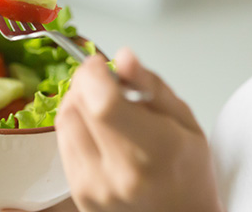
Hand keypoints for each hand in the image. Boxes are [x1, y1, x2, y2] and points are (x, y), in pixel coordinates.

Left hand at [55, 48, 221, 211]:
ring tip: (102, 105)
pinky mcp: (78, 194)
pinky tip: (97, 130)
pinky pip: (63, 143)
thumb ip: (152, 86)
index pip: (103, 103)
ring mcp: (94, 186)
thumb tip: (123, 57)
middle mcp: (119, 173)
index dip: (93, 74)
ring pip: (64, 122)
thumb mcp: (185, 121)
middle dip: (86, 82)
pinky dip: (75, 126)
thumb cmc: (188, 172)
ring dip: (77, 101)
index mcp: (154, 151)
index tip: (100, 63)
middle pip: (78, 107)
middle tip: (104, 80)